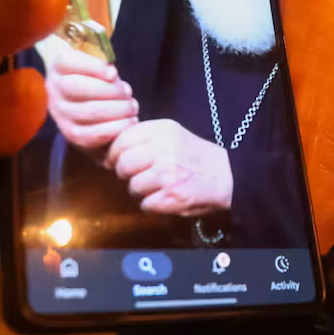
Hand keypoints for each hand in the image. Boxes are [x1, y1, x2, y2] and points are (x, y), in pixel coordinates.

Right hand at [45, 45, 138, 149]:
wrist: (80, 98)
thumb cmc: (95, 75)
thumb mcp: (97, 62)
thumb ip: (104, 66)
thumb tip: (111, 75)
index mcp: (58, 65)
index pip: (67, 61)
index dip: (92, 66)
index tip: (113, 73)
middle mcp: (54, 88)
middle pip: (78, 87)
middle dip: (109, 90)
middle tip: (128, 92)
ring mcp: (59, 112)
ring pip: (86, 112)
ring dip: (116, 110)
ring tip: (132, 107)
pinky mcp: (69, 132)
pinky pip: (89, 135)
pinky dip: (113, 129)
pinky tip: (128, 122)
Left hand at [107, 119, 231, 215]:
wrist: (226, 175)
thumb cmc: (191, 156)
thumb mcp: (169, 134)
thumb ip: (142, 138)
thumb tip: (107, 152)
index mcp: (161, 129)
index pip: (121, 140)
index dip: (116, 154)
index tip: (120, 161)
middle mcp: (164, 149)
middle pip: (123, 165)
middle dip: (126, 174)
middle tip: (139, 175)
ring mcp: (168, 173)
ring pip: (133, 187)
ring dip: (140, 191)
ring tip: (156, 186)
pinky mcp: (173, 196)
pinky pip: (146, 205)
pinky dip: (152, 205)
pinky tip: (165, 197)